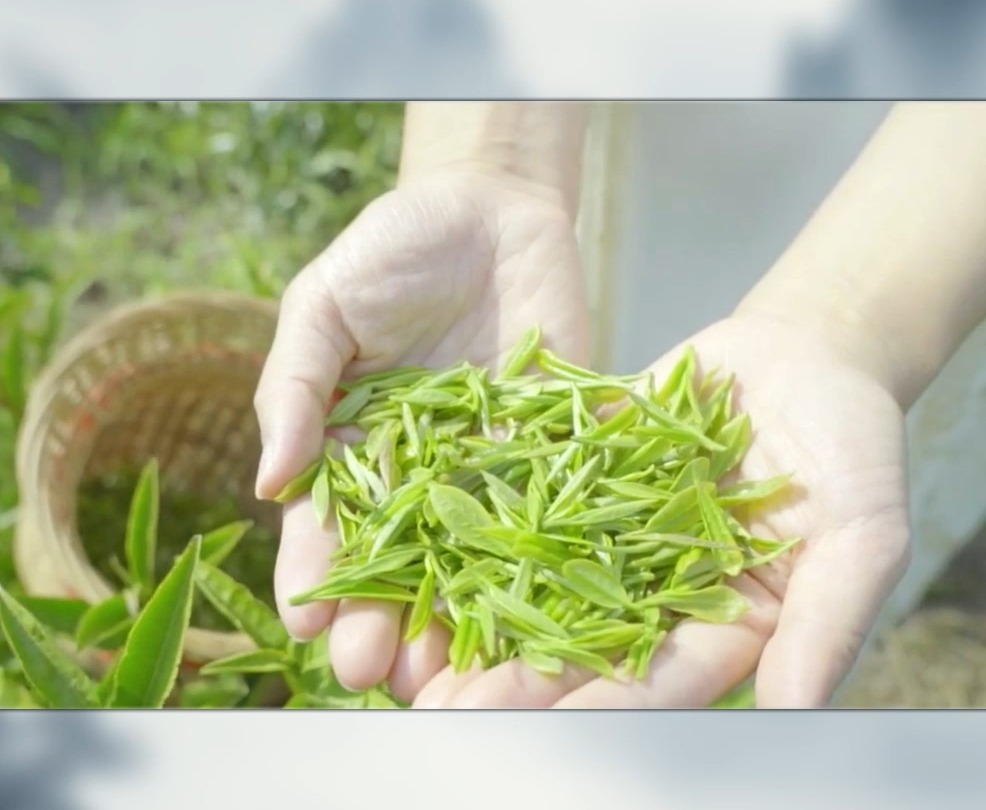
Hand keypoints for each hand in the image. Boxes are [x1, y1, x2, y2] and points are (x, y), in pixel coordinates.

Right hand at [253, 169, 588, 698]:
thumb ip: (296, 385)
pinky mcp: (557, 443)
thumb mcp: (325, 305)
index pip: (329, 527)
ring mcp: (492, 462)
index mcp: (355, 446)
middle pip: (402, 560)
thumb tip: (270, 482)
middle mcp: (423, 470)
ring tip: (450, 671)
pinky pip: (557, 503)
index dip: (317, 578)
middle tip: (378, 674)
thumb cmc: (391, 249)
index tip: (309, 628)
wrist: (490, 207)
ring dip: (462, 612)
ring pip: (475, 553)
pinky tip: (543, 602)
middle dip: (387, 617)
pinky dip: (552, 552)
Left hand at [410, 313, 910, 707]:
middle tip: (442, 709)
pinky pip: (536, 488)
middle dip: (517, 678)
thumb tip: (797, 716)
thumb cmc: (858, 447)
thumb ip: (827, 623)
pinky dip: (486, 509)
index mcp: (725, 621)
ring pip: (543, 577)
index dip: (595, 709)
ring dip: (483, 611)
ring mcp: (618, 527)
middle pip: (583, 642)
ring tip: (414, 643)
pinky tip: (426, 531)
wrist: (813, 350)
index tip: (529, 735)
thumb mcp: (863, 536)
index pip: (657, 680)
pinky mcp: (589, 469)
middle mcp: (661, 585)